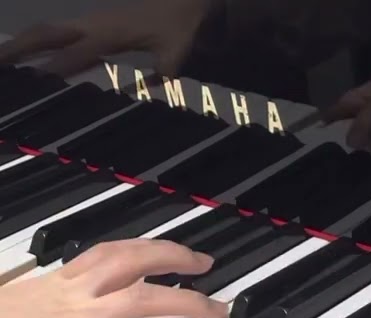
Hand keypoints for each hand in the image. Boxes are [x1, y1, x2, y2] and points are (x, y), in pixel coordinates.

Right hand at [0, 0, 211, 77]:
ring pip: (46, 30)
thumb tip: (156, 87)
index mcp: (111, 33)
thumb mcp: (176, 54)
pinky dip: (34, 40)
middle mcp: (92, 24)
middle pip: (47, 35)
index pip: (77, 53)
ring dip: (20, 43)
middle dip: (20, 49)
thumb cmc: (180, 29)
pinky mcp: (89, 22)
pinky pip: (55, 30)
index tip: (34, 81)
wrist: (183, 3)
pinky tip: (21, 52)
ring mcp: (88, 21)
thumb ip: (163, 72)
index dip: (56, 67)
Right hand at [0, 239, 226, 317]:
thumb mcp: (18, 303)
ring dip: (186, 302)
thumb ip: (47, 302)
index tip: (174, 250)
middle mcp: (72, 291)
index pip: (111, 251)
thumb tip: (65, 308)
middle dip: (176, 259)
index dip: (147, 247)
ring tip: (216, 311)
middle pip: (135, 262)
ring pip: (142, 298)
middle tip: (207, 266)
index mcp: (58, 280)